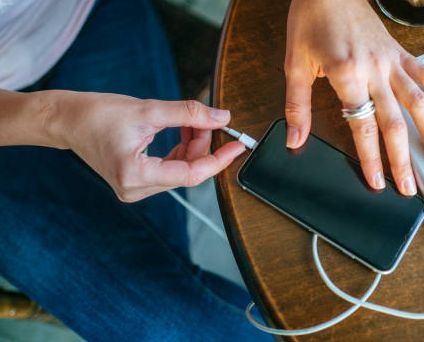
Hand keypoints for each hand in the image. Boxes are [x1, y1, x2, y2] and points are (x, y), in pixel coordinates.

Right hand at [43, 91, 244, 201]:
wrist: (67, 120)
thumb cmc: (97, 114)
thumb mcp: (148, 110)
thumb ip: (188, 114)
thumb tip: (221, 117)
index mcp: (135, 175)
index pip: (191, 174)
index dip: (218, 160)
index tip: (237, 146)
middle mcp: (135, 189)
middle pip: (187, 172)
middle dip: (203, 145)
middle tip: (209, 120)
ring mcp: (135, 189)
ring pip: (181, 171)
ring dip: (193, 147)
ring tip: (192, 121)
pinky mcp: (136, 182)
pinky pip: (170, 169)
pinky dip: (181, 151)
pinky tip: (183, 131)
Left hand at [284, 0, 423, 195]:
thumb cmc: (310, 21)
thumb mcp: (295, 65)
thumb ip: (297, 106)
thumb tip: (295, 139)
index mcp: (347, 74)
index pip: (362, 127)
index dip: (371, 159)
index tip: (378, 182)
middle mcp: (374, 70)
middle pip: (393, 123)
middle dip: (403, 159)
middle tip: (410, 187)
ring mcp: (391, 61)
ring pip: (417, 103)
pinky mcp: (399, 52)